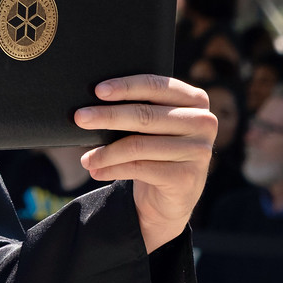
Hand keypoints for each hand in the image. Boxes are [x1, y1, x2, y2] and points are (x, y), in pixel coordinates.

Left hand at [73, 74, 215, 252]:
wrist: (170, 196)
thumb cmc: (155, 150)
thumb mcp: (151, 126)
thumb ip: (137, 109)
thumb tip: (92, 102)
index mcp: (195, 100)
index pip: (157, 86)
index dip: (126, 87)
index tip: (98, 90)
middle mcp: (203, 122)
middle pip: (145, 115)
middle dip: (108, 116)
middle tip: (79, 118)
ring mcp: (198, 151)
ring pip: (139, 145)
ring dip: (105, 152)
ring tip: (85, 157)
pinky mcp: (187, 177)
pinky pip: (140, 168)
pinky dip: (113, 169)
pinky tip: (96, 171)